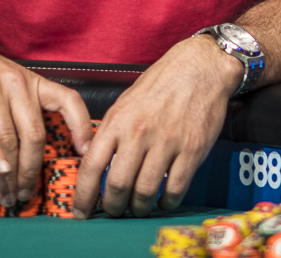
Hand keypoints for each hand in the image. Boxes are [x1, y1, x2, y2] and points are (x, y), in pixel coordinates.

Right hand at [0, 12, 93, 207]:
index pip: (68, 100)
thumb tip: (30, 150)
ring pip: (9, 139)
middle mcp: (16, 83)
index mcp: (30, 80)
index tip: (85, 152)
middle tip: (27, 193)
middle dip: (32, 170)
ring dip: (10, 174)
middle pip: (35, 134)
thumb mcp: (6, 81)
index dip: (81, 126)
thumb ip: (19, 108)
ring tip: (8, 194)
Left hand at [73, 34, 242, 218]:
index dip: (83, 195)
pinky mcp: (192, 150)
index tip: (81, 212)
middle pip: (118, 185)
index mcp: (118, 120)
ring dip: (139, 207)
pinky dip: (167, 202)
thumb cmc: (161, 84)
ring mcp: (167, 142)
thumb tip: (96, 164)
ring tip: (138, 207)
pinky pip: (175, 189)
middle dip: (112, 207)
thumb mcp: (125, 102)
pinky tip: (164, 200)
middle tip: (114, 211)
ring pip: (145, 192)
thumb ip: (111, 132)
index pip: (91, 166)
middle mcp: (139, 132)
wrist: (200, 68)